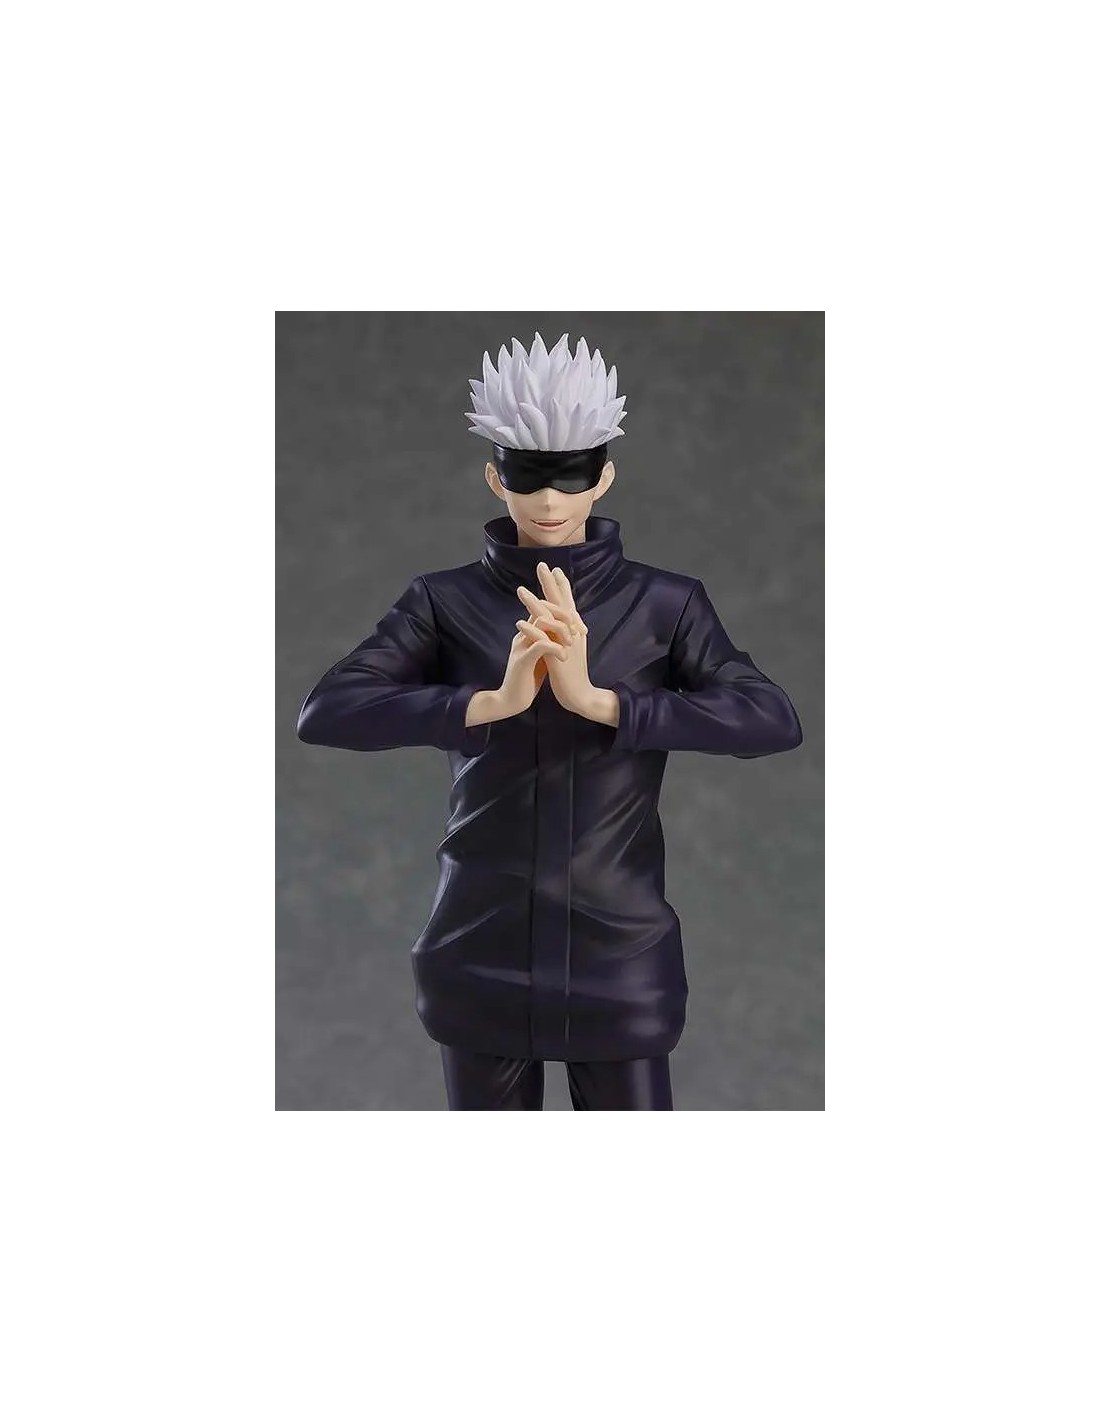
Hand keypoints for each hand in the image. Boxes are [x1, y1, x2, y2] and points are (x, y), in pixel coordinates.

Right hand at [493, 612, 568, 717]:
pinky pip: (540, 645)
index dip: (563, 612)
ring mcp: (521, 646)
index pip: (543, 609)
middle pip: (541, 609)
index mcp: (527, 634)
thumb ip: (549, 643)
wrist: (511, 700)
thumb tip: (566, 635)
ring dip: (561, 630)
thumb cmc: (528, 679)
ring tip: (571, 643)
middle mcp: (522, 636)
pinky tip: (564, 657)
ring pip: (540, 622)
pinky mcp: (522, 660)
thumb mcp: (542, 656)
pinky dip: (556, 648)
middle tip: (577, 630)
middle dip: (563, 615)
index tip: (578, 625)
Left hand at [516, 563, 597, 716]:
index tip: (554, 570)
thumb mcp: (568, 649)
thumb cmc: (571, 673)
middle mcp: (572, 632)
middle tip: (542, 565)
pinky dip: (531, 629)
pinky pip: (543, 639)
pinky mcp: (558, 656)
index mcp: (573, 630)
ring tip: (519, 589)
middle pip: (561, 602)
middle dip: (551, 584)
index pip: (567, 602)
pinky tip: (519, 621)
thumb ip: (564, 634)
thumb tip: (559, 622)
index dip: (561, 586)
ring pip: (550, 618)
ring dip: (534, 602)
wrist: (579, 694)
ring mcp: (566, 643)